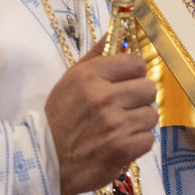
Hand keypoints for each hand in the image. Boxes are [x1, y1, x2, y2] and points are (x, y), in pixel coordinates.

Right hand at [45, 48, 158, 194]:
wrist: (43, 162)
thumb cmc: (58, 118)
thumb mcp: (70, 80)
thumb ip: (95, 56)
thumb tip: (115, 33)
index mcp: (90, 76)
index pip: (136, 63)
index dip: (134, 73)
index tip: (127, 81)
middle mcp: (105, 97)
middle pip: (148, 88)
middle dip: (139, 97)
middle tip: (125, 106)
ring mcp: (115, 125)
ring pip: (151, 114)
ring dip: (139, 121)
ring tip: (122, 126)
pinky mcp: (122, 150)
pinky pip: (148, 139)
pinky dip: (137, 142)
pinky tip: (121, 142)